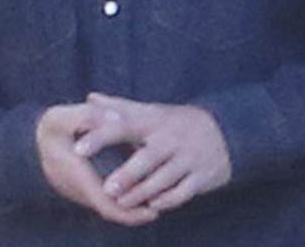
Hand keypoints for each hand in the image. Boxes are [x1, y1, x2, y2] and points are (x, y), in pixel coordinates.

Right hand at [35, 103, 158, 225]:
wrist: (26, 141)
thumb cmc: (50, 127)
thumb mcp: (65, 116)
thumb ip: (90, 116)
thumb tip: (116, 118)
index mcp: (77, 174)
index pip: (105, 202)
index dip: (129, 211)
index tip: (152, 211)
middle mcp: (79, 188)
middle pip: (110, 208)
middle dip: (134, 212)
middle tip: (160, 209)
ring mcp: (79, 189)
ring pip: (107, 204)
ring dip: (129, 205)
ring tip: (155, 199)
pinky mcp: (81, 186)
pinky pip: (103, 196)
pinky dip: (121, 196)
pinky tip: (139, 186)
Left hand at [73, 94, 231, 213]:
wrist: (225, 132)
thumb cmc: (175, 124)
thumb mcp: (151, 112)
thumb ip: (119, 108)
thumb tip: (89, 97)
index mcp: (155, 120)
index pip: (124, 125)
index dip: (101, 136)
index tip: (78, 148)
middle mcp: (172, 138)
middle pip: (148, 157)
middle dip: (128, 174)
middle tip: (106, 189)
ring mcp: (189, 157)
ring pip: (163, 178)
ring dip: (142, 193)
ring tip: (121, 203)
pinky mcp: (202, 176)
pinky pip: (183, 193)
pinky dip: (167, 200)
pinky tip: (152, 206)